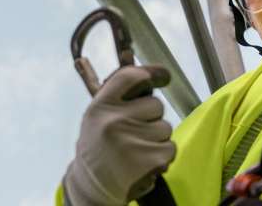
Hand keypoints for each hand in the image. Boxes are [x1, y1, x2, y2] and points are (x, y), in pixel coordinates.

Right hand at [63, 65, 174, 205]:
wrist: (91, 188)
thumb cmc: (98, 148)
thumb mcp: (97, 118)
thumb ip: (118, 96)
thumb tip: (148, 72)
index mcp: (100, 107)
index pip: (130, 76)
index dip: (151, 73)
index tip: (163, 76)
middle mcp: (114, 121)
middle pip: (156, 104)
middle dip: (151, 118)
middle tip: (134, 133)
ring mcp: (132, 141)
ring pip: (165, 127)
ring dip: (157, 138)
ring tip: (136, 150)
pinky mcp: (150, 159)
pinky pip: (170, 147)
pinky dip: (162, 155)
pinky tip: (144, 163)